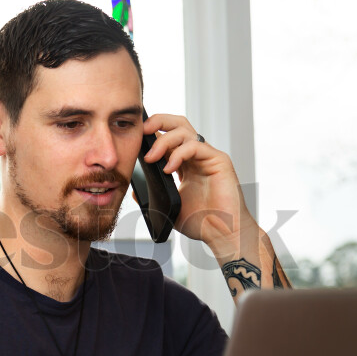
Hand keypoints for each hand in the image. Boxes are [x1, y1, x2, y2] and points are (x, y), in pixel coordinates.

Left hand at [142, 114, 256, 250]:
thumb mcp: (169, 208)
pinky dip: (178, 153)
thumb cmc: (202, 222)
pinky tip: (169, 168)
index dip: (152, 133)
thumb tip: (135, 192)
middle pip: (178, 124)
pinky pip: (195, 146)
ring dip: (163, 141)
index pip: (168, 137)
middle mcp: (197, 156)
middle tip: (142, 131)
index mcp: (185, 164)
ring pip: (184, 131)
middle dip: (158, 121)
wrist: (221, 233)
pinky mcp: (219, 160)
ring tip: (151, 158)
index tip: (135, 138)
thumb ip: (154, 197)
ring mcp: (208, 156)